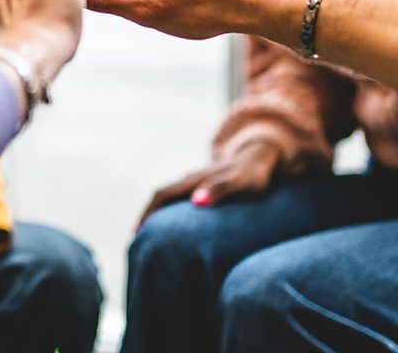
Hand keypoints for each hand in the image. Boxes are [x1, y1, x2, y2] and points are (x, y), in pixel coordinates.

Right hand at [138, 141, 282, 225]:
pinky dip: (169, 214)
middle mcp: (189, 180)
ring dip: (155, 216)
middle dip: (145, 218)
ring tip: (148, 238)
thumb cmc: (252, 174)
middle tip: (135, 241)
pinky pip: (178, 200)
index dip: (146, 214)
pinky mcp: (202, 187)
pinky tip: (172, 228)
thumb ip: (220, 190)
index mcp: (192, 180)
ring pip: (167, 198)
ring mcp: (194, 182)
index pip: (161, 196)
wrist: (262, 156)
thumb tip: (196, 201)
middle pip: (159, 197)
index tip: (136, 234)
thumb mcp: (239, 182)